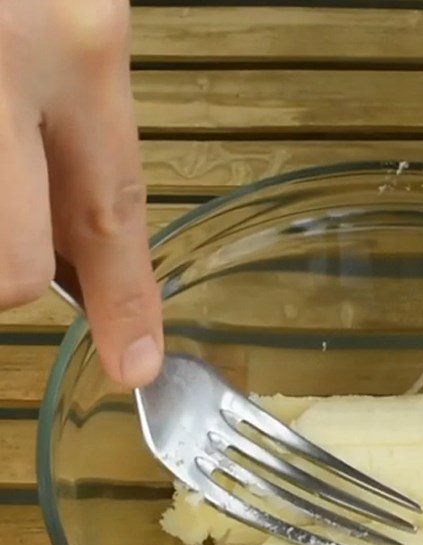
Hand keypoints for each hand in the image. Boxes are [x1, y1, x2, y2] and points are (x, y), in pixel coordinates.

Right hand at [0, 0, 161, 386]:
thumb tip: (62, 237)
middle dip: (5, 274)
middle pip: (9, 268)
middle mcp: (1, 60)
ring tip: (0, 142)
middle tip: (13, 232)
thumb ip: (60, 117)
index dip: (128, 304)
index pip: (116, 213)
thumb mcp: (54, 13)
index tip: (136, 359)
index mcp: (74, 37)